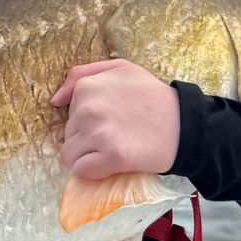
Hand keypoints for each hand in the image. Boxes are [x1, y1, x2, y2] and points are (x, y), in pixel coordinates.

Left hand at [53, 60, 179, 178]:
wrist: (186, 125)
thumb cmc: (153, 96)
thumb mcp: (121, 68)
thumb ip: (82, 74)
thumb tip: (55, 100)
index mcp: (88, 87)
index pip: (68, 113)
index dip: (87, 120)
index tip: (110, 120)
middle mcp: (88, 108)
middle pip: (68, 135)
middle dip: (87, 138)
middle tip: (117, 134)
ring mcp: (98, 133)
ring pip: (70, 155)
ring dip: (88, 157)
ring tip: (113, 150)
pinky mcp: (111, 156)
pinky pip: (82, 171)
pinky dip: (93, 172)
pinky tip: (111, 164)